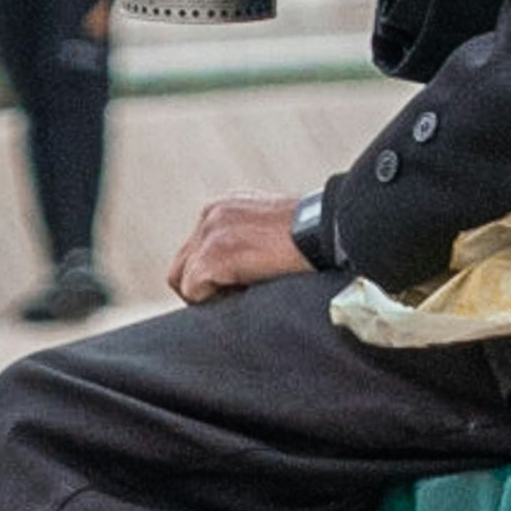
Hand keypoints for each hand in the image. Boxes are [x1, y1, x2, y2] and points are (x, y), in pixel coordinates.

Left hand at [169, 193, 307, 303]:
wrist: (330, 230)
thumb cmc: (314, 239)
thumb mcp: (272, 233)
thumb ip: (248, 245)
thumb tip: (236, 275)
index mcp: (224, 209)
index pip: (195, 251)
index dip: (213, 278)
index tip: (241, 288)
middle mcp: (211, 215)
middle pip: (180, 267)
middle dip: (202, 289)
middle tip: (236, 299)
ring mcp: (209, 234)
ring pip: (183, 281)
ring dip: (209, 297)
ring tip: (243, 297)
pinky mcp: (213, 256)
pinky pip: (193, 291)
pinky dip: (215, 302)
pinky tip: (246, 295)